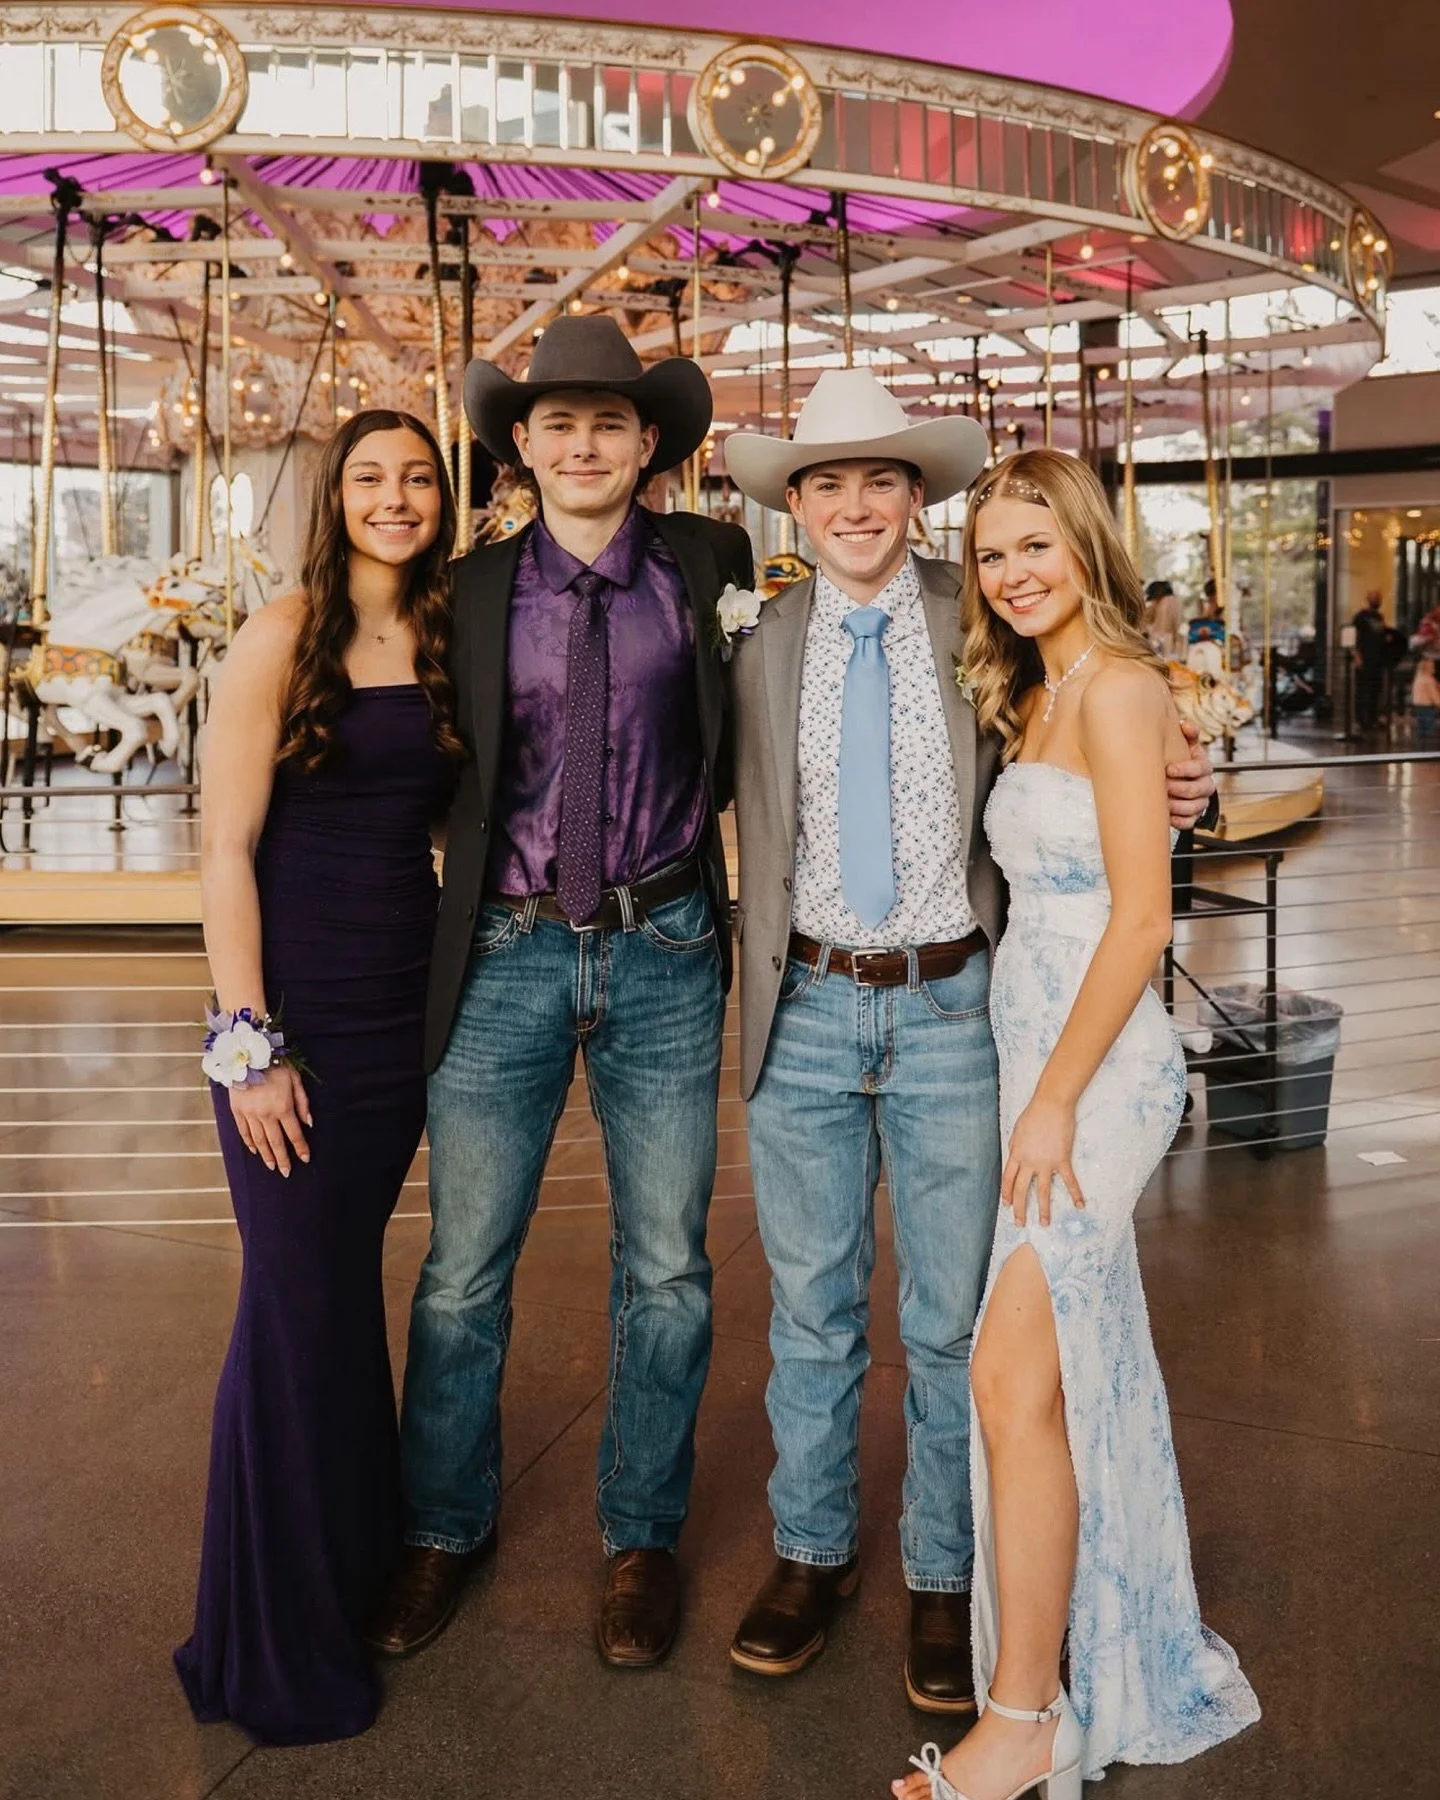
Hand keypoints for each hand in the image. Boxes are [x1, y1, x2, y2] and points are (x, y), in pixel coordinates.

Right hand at [229, 1062, 311, 1175]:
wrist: (247, 1054)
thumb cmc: (276, 1065)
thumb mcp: (296, 1079)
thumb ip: (303, 1103)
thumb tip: (308, 1123)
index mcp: (283, 1107)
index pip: (294, 1134)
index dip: (300, 1148)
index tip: (305, 1159)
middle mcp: (266, 1114)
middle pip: (276, 1142)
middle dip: (283, 1159)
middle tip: (286, 1172)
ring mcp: (250, 1113)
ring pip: (259, 1140)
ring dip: (266, 1155)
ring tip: (271, 1166)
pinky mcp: (237, 1110)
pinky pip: (243, 1131)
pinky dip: (249, 1143)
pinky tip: (255, 1151)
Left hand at [1001, 1095, 1083, 1226]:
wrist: (1051, 1105)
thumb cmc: (1033, 1115)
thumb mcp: (1017, 1131)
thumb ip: (1015, 1147)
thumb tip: (1014, 1156)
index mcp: (1016, 1154)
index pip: (1008, 1180)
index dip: (1006, 1194)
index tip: (1007, 1206)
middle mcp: (1028, 1162)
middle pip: (1021, 1190)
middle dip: (1019, 1209)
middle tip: (1019, 1224)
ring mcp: (1045, 1162)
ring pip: (1042, 1191)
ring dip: (1044, 1209)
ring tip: (1045, 1224)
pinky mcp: (1062, 1159)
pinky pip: (1069, 1181)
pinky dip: (1076, 1194)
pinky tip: (1080, 1206)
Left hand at [1165, 719, 1216, 830]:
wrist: (1176, 780)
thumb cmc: (1179, 760)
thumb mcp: (1184, 745)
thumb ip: (1187, 734)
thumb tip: (1185, 725)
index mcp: (1204, 767)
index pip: (1201, 768)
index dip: (1186, 769)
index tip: (1169, 769)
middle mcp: (1206, 785)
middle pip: (1198, 789)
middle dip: (1180, 788)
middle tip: (1163, 786)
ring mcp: (1200, 802)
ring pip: (1194, 808)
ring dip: (1177, 805)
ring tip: (1162, 801)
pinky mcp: (1193, 817)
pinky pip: (1189, 822)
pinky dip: (1178, 820)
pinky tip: (1166, 815)